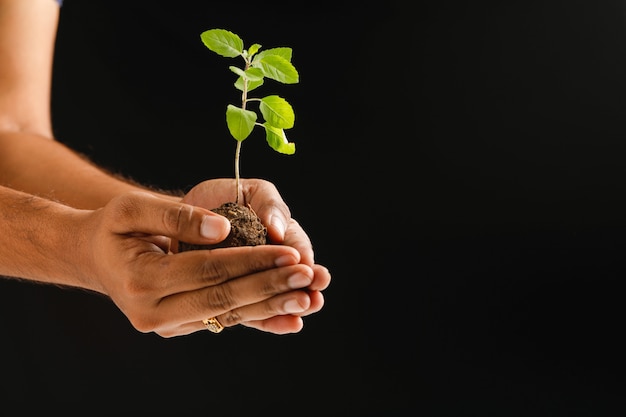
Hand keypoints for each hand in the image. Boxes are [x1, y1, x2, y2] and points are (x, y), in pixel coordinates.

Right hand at [78, 191, 322, 336]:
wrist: (95, 258)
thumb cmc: (115, 227)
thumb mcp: (131, 208)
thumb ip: (176, 215)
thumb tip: (223, 228)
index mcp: (142, 279)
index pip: (210, 269)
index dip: (254, 260)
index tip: (291, 251)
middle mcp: (153, 312)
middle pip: (225, 297)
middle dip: (271, 285)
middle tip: (310, 275)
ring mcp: (167, 325)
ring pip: (229, 314)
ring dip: (272, 306)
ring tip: (308, 298)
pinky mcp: (180, 327)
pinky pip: (224, 320)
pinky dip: (258, 316)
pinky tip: (288, 315)